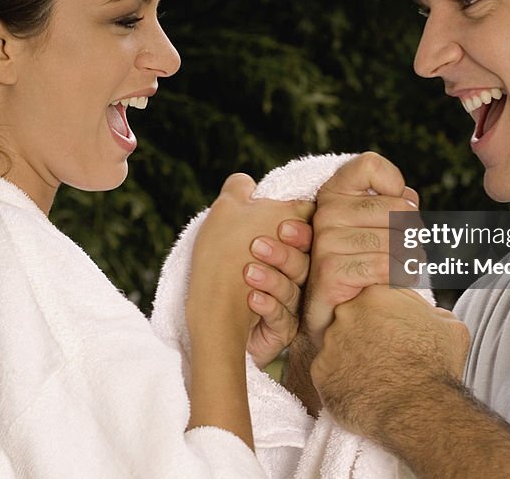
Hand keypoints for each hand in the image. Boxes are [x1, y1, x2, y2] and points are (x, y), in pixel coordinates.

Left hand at [187, 174, 314, 348]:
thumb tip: (247, 180)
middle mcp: (289, 275)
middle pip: (303, 262)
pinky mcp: (282, 329)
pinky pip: (284, 319)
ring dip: (271, 279)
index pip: (306, 236)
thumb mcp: (224, 221)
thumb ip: (238, 195)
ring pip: (293, 289)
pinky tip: (251, 298)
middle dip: (283, 254)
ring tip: (247, 273)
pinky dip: (267, 306)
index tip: (281, 226)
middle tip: (257, 247)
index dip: (299, 231)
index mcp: (283, 248)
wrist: (203, 318)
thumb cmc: (216, 264)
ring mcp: (288, 304)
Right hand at [304, 152, 419, 347]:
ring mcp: (325, 240)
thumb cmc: (365, 262)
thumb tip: (410, 200)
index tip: (397, 209)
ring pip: (395, 240)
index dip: (395, 185)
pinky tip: (394, 281)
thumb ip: (396, 204)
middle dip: (414, 232)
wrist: (340, 313)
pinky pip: (384, 266)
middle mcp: (326, 211)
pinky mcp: (330, 270)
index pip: (370, 164)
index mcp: (335, 192)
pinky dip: (399, 276)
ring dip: (411, 258)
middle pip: (398, 207)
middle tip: (409, 248)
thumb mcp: (378, 226)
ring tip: (404, 266)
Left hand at [311, 286, 469, 438]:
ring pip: (339, 346)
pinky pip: (328, 372)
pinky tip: (362, 389)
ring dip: (352, 357)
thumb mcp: (450, 326)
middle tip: (385, 356)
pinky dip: (342, 380)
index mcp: (376, 295)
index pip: (376, 300)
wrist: (418, 409)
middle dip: (366, 335)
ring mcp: (330, 341)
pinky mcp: (320, 371)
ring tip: (374, 376)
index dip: (387, 318)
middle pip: (354, 319)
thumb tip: (430, 313)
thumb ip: (432, 311)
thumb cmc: (436, 367)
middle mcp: (347, 312)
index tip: (396, 334)